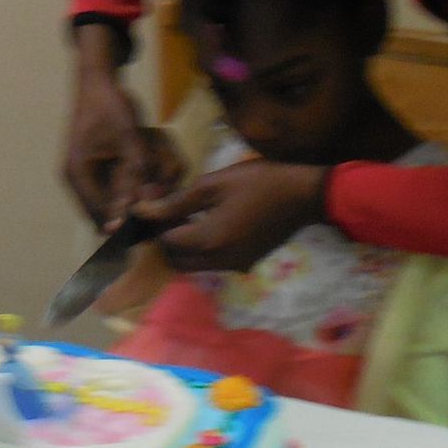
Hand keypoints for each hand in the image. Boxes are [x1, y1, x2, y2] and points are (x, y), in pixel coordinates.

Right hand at [62, 67, 182, 230]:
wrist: (97, 80)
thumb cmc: (110, 105)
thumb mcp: (128, 137)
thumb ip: (138, 171)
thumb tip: (148, 203)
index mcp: (78, 175)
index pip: (101, 216)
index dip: (125, 226)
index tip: (150, 230)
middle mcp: (76, 180)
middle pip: (102, 214)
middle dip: (127, 217)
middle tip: (154, 223)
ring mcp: (83, 175)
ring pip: (106, 204)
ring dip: (126, 206)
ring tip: (151, 208)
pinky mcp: (92, 168)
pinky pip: (109, 191)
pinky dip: (125, 193)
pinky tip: (145, 191)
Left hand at [135, 160, 327, 272]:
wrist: (303, 195)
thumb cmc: (259, 182)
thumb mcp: (214, 184)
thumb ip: (176, 201)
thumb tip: (144, 210)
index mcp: (209, 240)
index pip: (166, 242)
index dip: (156, 224)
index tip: (155, 204)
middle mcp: (220, 261)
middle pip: (178, 261)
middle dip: (167, 241)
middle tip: (168, 214)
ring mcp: (235, 266)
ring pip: (195, 265)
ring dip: (185, 247)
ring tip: (187, 216)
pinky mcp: (246, 263)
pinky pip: (214, 262)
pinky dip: (204, 249)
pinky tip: (209, 223)